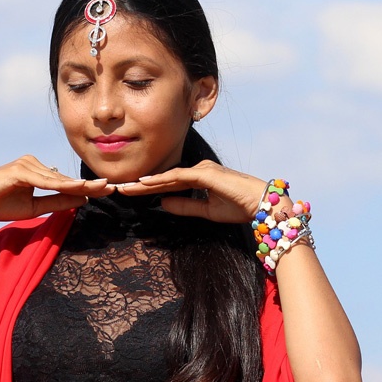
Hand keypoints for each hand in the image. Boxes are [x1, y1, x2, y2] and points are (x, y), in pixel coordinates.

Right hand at [0, 155, 114, 228]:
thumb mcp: (34, 208)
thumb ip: (56, 203)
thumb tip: (82, 200)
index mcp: (36, 170)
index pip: (65, 181)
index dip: (86, 186)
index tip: (106, 190)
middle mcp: (33, 162)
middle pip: (66, 178)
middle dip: (89, 184)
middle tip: (113, 187)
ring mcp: (26, 164)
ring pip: (58, 180)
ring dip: (80, 185)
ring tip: (102, 188)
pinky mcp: (19, 171)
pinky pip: (45, 181)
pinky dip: (62, 186)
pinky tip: (78, 188)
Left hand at [117, 160, 271, 223]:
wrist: (262, 205)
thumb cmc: (239, 208)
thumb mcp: (206, 211)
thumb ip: (185, 206)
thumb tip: (163, 204)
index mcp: (198, 178)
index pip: (168, 183)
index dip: (148, 189)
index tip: (129, 193)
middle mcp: (198, 170)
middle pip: (163, 178)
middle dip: (140, 185)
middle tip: (119, 189)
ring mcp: (201, 169)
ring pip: (167, 176)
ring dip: (145, 183)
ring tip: (125, 187)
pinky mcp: (205, 173)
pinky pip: (178, 176)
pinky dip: (161, 180)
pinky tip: (145, 184)